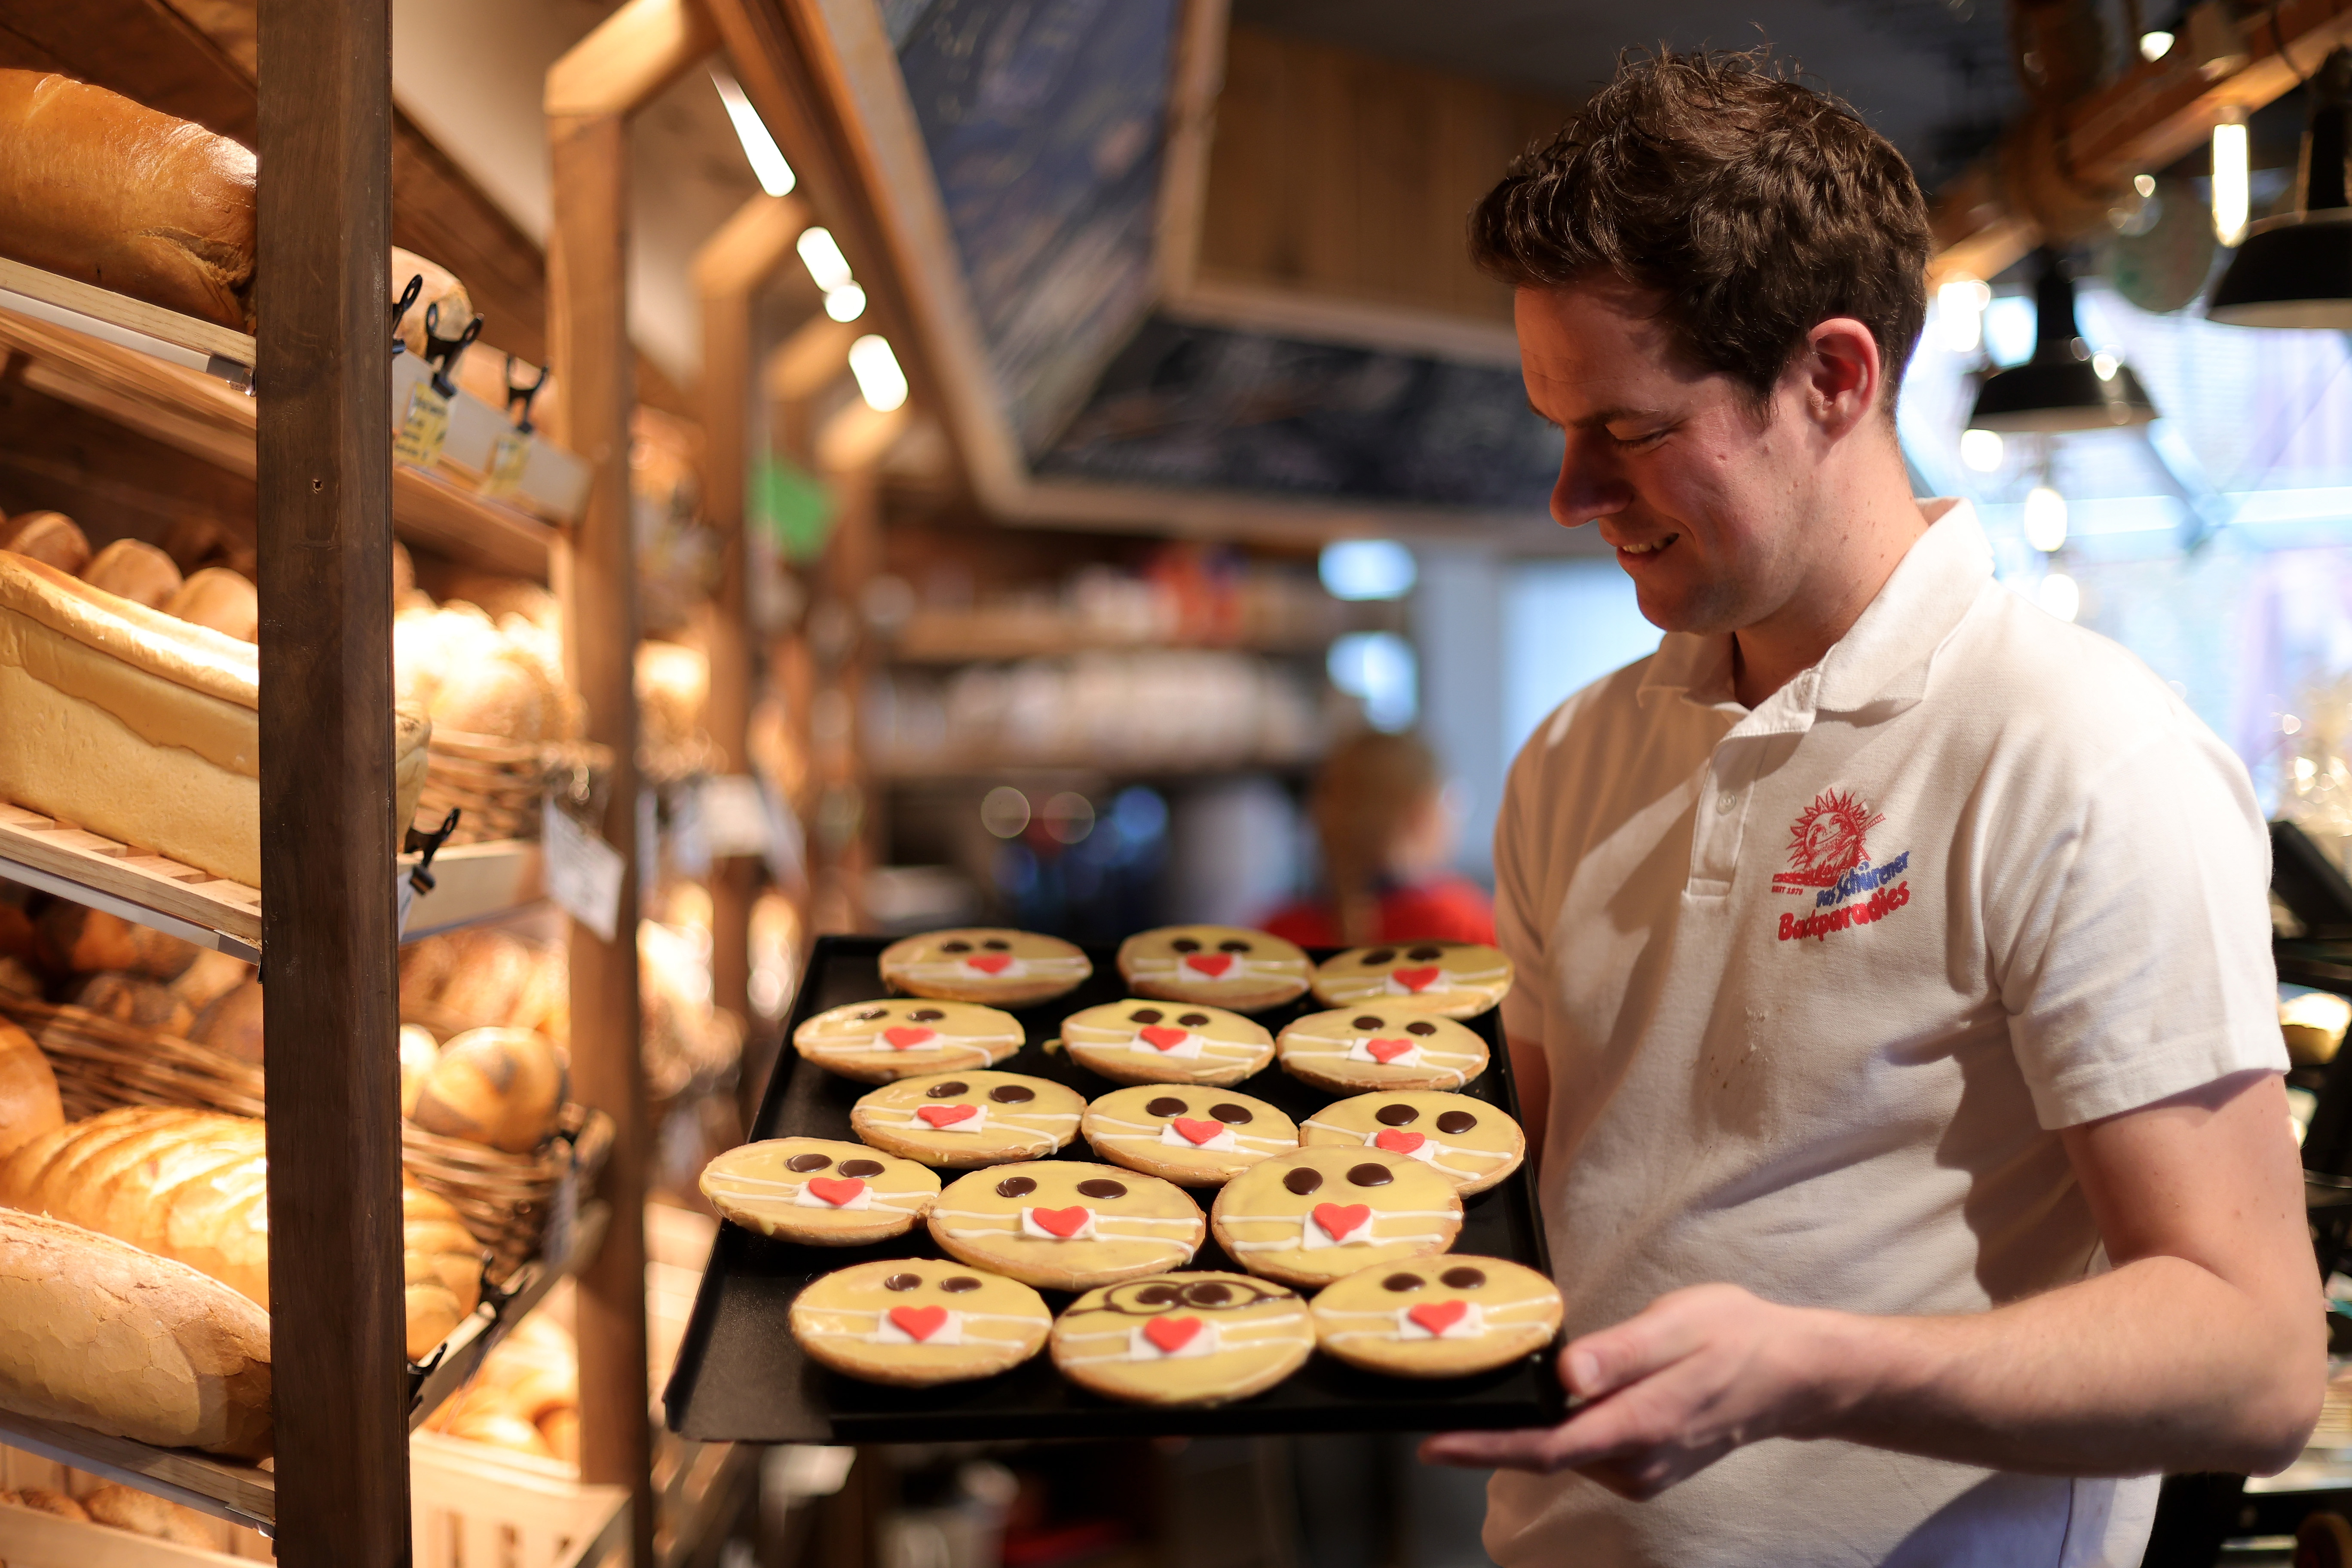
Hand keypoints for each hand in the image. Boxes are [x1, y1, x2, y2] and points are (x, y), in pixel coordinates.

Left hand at [1419, 1283, 1852, 1499]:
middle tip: (1447, 1396)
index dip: (1487, 1448)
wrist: (1790, 1373)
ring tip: (1498, 1388)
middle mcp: (1639, 1461)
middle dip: (1496, 1431)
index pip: (1549, 1448)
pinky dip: (1563, 1427)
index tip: (1433, 1445)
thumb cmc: (1735, 1337)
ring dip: (1532, 1427)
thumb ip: (1619, 1353)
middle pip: (1549, 1452)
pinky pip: (1588, 1449)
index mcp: (1642, 1424)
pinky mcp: (1646, 1466)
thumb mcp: (1677, 1325)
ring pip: (1567, 1450)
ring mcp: (1644, 1470)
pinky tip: (1559, 1398)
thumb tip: (1565, 1376)